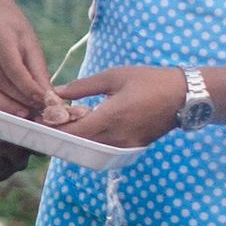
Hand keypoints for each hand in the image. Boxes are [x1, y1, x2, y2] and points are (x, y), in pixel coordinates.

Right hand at [0, 6, 63, 123]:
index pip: (16, 71)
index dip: (30, 90)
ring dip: (6, 105)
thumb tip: (48, 95)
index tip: (45, 102)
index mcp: (0, 36)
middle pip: (2, 83)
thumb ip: (38, 67)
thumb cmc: (10, 23)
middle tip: (37, 110)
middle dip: (21, 100)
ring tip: (23, 113)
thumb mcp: (28, 38)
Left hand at [50, 66, 186, 150]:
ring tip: (67, 121)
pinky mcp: (132, 147)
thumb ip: (83, 86)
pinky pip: (105, 148)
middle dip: (62, 133)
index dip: (54, 128)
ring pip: (91, 148)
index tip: (41, 119)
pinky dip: (93, 139)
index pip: (73, 132)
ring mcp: (125, 146)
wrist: (184, 97)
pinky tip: (89, 125)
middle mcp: (116, 138)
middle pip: (79, 144)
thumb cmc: (150, 81)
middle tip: (49, 120)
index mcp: (109, 118)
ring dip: (77, 138)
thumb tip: (57, 92)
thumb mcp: (114, 77)